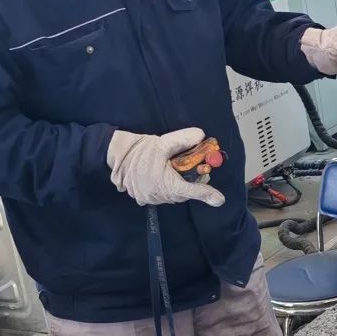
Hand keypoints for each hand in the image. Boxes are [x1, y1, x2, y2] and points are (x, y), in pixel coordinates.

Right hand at [107, 128, 224, 208]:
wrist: (116, 156)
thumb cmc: (140, 150)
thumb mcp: (163, 142)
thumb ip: (183, 140)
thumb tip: (201, 136)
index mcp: (163, 184)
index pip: (190, 191)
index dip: (206, 194)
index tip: (219, 199)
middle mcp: (158, 196)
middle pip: (184, 192)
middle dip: (195, 181)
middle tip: (200, 167)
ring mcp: (150, 199)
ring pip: (175, 194)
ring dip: (182, 183)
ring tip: (180, 167)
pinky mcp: (145, 198)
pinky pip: (164, 194)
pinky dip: (171, 186)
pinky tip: (168, 173)